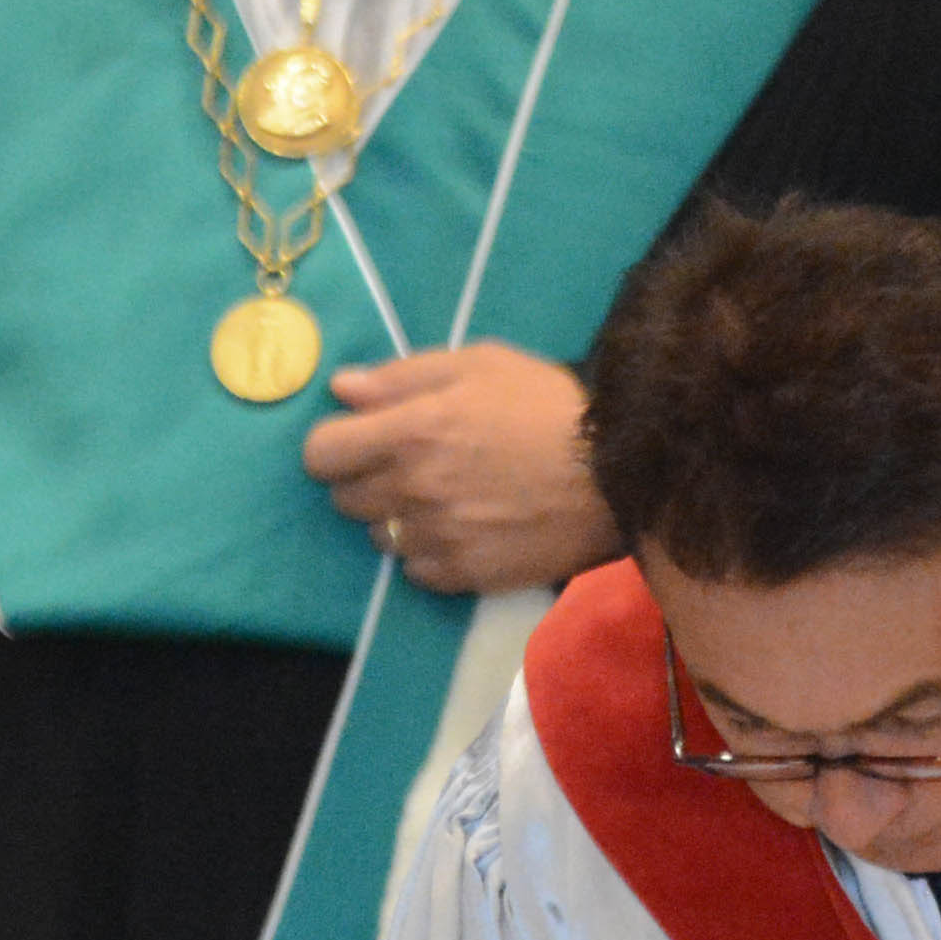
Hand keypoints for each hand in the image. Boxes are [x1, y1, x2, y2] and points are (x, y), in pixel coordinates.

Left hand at [305, 345, 613, 598]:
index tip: (361, 440)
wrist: (619, 469)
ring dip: (398, 517)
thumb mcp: (479, 364)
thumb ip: (402, 376)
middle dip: (366, 478)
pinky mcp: (465, 575)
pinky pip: (415, 571)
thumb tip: (341, 388)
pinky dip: (429, 552)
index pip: (320, 454)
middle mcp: (413, 489)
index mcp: (410, 430)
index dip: (335, 445)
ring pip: (380, 537)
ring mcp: (437, 537)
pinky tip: (463, 529)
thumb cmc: (548, 404)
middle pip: (344, 498)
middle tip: (411, 464)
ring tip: (443, 498)